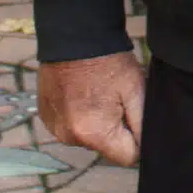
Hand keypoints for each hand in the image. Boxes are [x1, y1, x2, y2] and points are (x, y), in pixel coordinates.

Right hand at [38, 51, 144, 166]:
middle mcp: (69, 137)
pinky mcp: (46, 117)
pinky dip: (79, 114)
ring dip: (96, 121)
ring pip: (88, 136)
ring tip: (98, 92)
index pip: (127, 157)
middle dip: (116, 128)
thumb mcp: (136, 90)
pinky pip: (71, 126)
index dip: (137, 139)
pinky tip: (83, 92)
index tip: (134, 116)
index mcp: (93, 134)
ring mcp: (55, 128)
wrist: (75, 36)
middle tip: (116, 97)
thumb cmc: (109, 61)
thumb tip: (146, 148)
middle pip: (106, 146)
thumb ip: (142, 125)